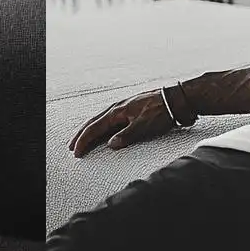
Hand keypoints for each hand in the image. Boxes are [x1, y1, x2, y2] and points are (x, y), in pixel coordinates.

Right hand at [69, 89, 183, 155]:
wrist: (177, 99)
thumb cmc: (162, 110)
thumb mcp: (143, 126)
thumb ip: (126, 135)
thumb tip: (111, 144)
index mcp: (118, 111)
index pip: (95, 128)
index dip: (84, 140)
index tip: (77, 151)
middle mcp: (118, 108)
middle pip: (94, 123)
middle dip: (82, 136)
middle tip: (72, 147)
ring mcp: (124, 108)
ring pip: (101, 121)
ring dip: (90, 131)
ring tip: (83, 140)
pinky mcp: (131, 111)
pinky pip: (110, 121)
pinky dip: (102, 128)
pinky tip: (104, 132)